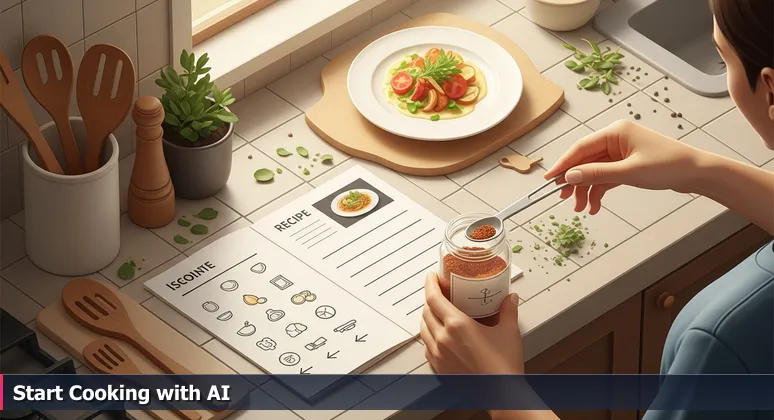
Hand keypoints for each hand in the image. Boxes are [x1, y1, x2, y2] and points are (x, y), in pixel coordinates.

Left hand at [420, 272, 524, 374]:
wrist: (500, 394)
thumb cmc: (504, 365)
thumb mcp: (509, 331)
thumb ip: (508, 310)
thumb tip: (510, 297)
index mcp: (457, 325)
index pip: (434, 298)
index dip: (430, 284)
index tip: (432, 277)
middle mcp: (443, 338)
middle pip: (426, 311)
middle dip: (431, 299)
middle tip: (440, 292)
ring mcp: (438, 354)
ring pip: (423, 328)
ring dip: (428, 316)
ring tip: (439, 312)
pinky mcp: (438, 367)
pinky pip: (426, 346)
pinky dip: (429, 335)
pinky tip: (439, 335)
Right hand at [544, 120, 702, 213]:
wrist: (696, 173)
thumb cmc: (667, 166)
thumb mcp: (628, 173)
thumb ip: (596, 174)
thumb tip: (569, 176)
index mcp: (615, 132)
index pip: (580, 148)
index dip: (563, 164)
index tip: (549, 179)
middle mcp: (615, 139)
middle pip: (585, 161)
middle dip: (575, 182)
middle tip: (564, 199)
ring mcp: (621, 152)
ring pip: (594, 171)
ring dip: (586, 190)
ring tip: (582, 209)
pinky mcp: (626, 164)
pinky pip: (605, 177)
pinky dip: (599, 191)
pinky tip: (595, 206)